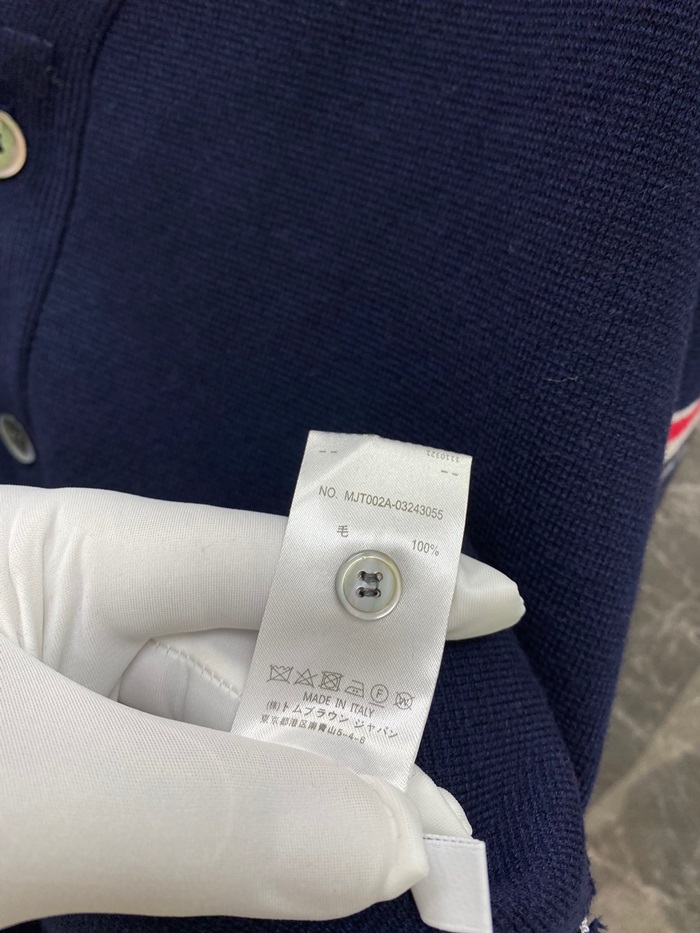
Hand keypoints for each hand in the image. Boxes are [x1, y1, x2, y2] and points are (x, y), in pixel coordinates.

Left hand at [0, 485, 521, 928]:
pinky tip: (302, 860)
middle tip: (442, 828)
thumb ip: (205, 810)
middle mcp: (76, 617)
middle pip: (246, 664)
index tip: (495, 603)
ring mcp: (64, 707)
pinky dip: (234, 841)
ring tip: (402, 861)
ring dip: (299, 805)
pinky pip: (171, 802)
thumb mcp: (33, 788)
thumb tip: (391, 846)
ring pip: (214, 744)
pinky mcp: (58, 790)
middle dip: (346, 735)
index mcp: (68, 555)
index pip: (256, 558)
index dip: (379, 579)